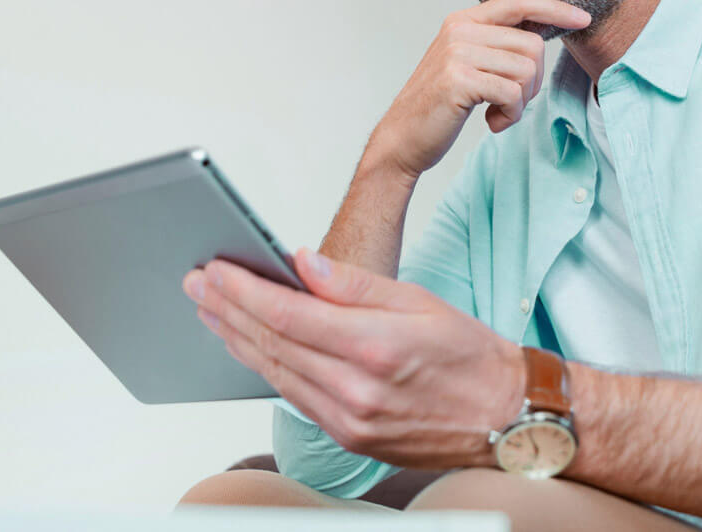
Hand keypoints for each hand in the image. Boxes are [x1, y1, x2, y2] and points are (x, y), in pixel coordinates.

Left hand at [181, 249, 524, 468]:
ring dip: (237, 339)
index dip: (245, 291)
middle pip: (273, 344)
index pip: (291, 314)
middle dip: (228, 310)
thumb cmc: (471, 356)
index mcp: (376, 347)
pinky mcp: (348, 438)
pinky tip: (250, 347)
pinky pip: (295, 397)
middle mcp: (356, 390)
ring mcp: (349, 420)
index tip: (216, 270)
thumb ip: (356, 285)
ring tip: (210, 310)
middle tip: (197, 283)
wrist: (504, 417)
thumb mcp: (421, 302)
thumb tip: (304, 262)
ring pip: (276, 373)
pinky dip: (266, 368)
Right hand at [376, 0, 590, 179]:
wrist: (402, 138)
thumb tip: (542, 37)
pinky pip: (513, 93)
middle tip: (513, 103)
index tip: (582, 19)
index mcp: (463, 20)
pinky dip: (512, 115)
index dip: (555, 9)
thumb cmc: (441, 105)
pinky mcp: (459, 80)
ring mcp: (457, 53)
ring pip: (526, 70)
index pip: (520, 2)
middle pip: (532, 45)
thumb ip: (496, 45)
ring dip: (522, 101)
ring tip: (499, 113)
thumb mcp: (466, 63)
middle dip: (534, 81)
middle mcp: (460, 29)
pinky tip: (493, 122)